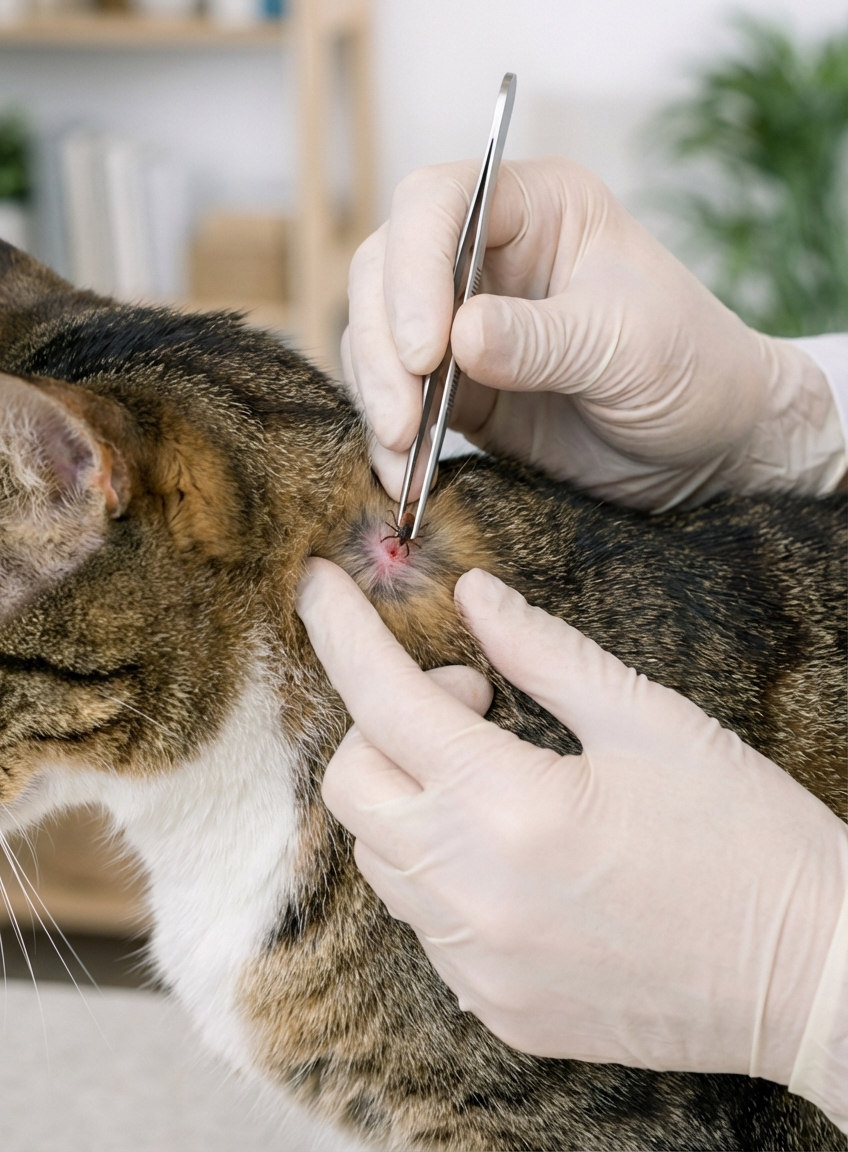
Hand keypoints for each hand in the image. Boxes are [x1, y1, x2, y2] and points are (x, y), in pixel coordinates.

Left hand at [297, 558, 847, 1084]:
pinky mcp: (497, 1008)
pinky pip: (424, 923)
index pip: (382, 698)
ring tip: (502, 773)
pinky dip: (440, 866)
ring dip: (413, 794)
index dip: (340, 628)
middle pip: (352, 785)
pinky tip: (513, 849)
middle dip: (382, 722)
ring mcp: (478, 966)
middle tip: (475, 701)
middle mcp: (473, 898)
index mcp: (510, 808)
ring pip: (382, 857)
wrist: (815, 978)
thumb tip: (475, 596)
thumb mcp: (649, 721)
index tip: (316, 584)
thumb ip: (545, 653)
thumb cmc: (747, 839)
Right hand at [346, 158, 843, 509]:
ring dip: (376, 392)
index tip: (424, 351)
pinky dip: (387, 434)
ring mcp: (464, 319)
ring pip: (375, 331)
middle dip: (382, 342)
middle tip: (402, 420)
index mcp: (538, 207)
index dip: (414, 268)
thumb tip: (458, 339)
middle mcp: (488, 253)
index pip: (437, 201)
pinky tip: (401, 475)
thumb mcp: (628, 348)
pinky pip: (395, 394)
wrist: (712, 447)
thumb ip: (542, 340)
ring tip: (401, 456)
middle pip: (386, 265)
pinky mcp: (458, 384)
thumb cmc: (695, 369)